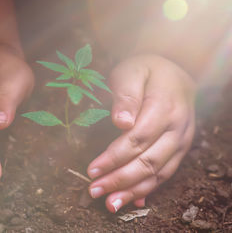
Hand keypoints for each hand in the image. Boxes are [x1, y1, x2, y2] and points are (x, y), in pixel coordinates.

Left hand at [87, 54, 195, 211]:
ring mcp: (182, 140)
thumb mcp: (132, 71)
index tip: (92, 170)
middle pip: (148, 160)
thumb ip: (126, 94)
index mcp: (164, 106)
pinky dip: (149, 188)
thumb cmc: (147, 70)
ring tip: (109, 204)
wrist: (174, 71)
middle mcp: (177, 127)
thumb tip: (121, 122)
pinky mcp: (180, 148)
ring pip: (158, 172)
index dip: (114, 157)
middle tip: (94, 191)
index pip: (137, 138)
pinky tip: (132, 199)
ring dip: (132, 190)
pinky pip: (166, 172)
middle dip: (119, 179)